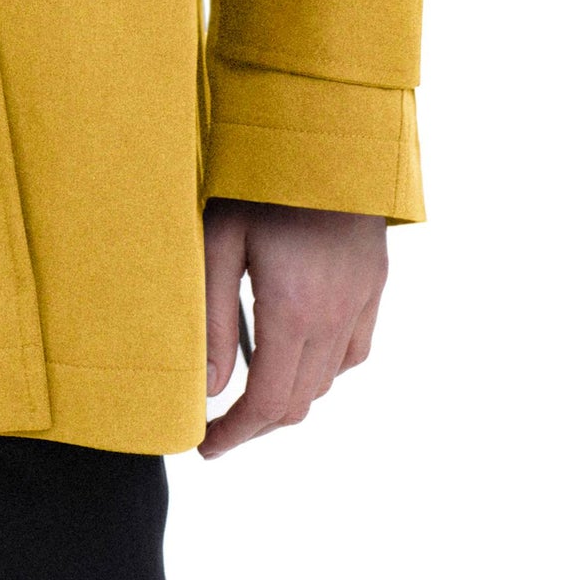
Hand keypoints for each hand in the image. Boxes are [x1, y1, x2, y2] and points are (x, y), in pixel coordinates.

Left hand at [198, 200, 387, 460]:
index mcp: (293, 311)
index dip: (235, 434)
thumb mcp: (218, 243)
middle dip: (256, 424)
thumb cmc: (260, 182)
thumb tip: (208, 390)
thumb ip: (210, 321)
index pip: (267, 403)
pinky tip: (297, 353)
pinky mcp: (374, 287)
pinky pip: (353, 352)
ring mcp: (361, 303)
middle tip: (219, 426)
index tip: (204, 444)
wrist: (329, 135)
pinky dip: (324, 368)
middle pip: (298, 402)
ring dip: (290, 397)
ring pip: (328, 381)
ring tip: (249, 391)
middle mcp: (334, 317)